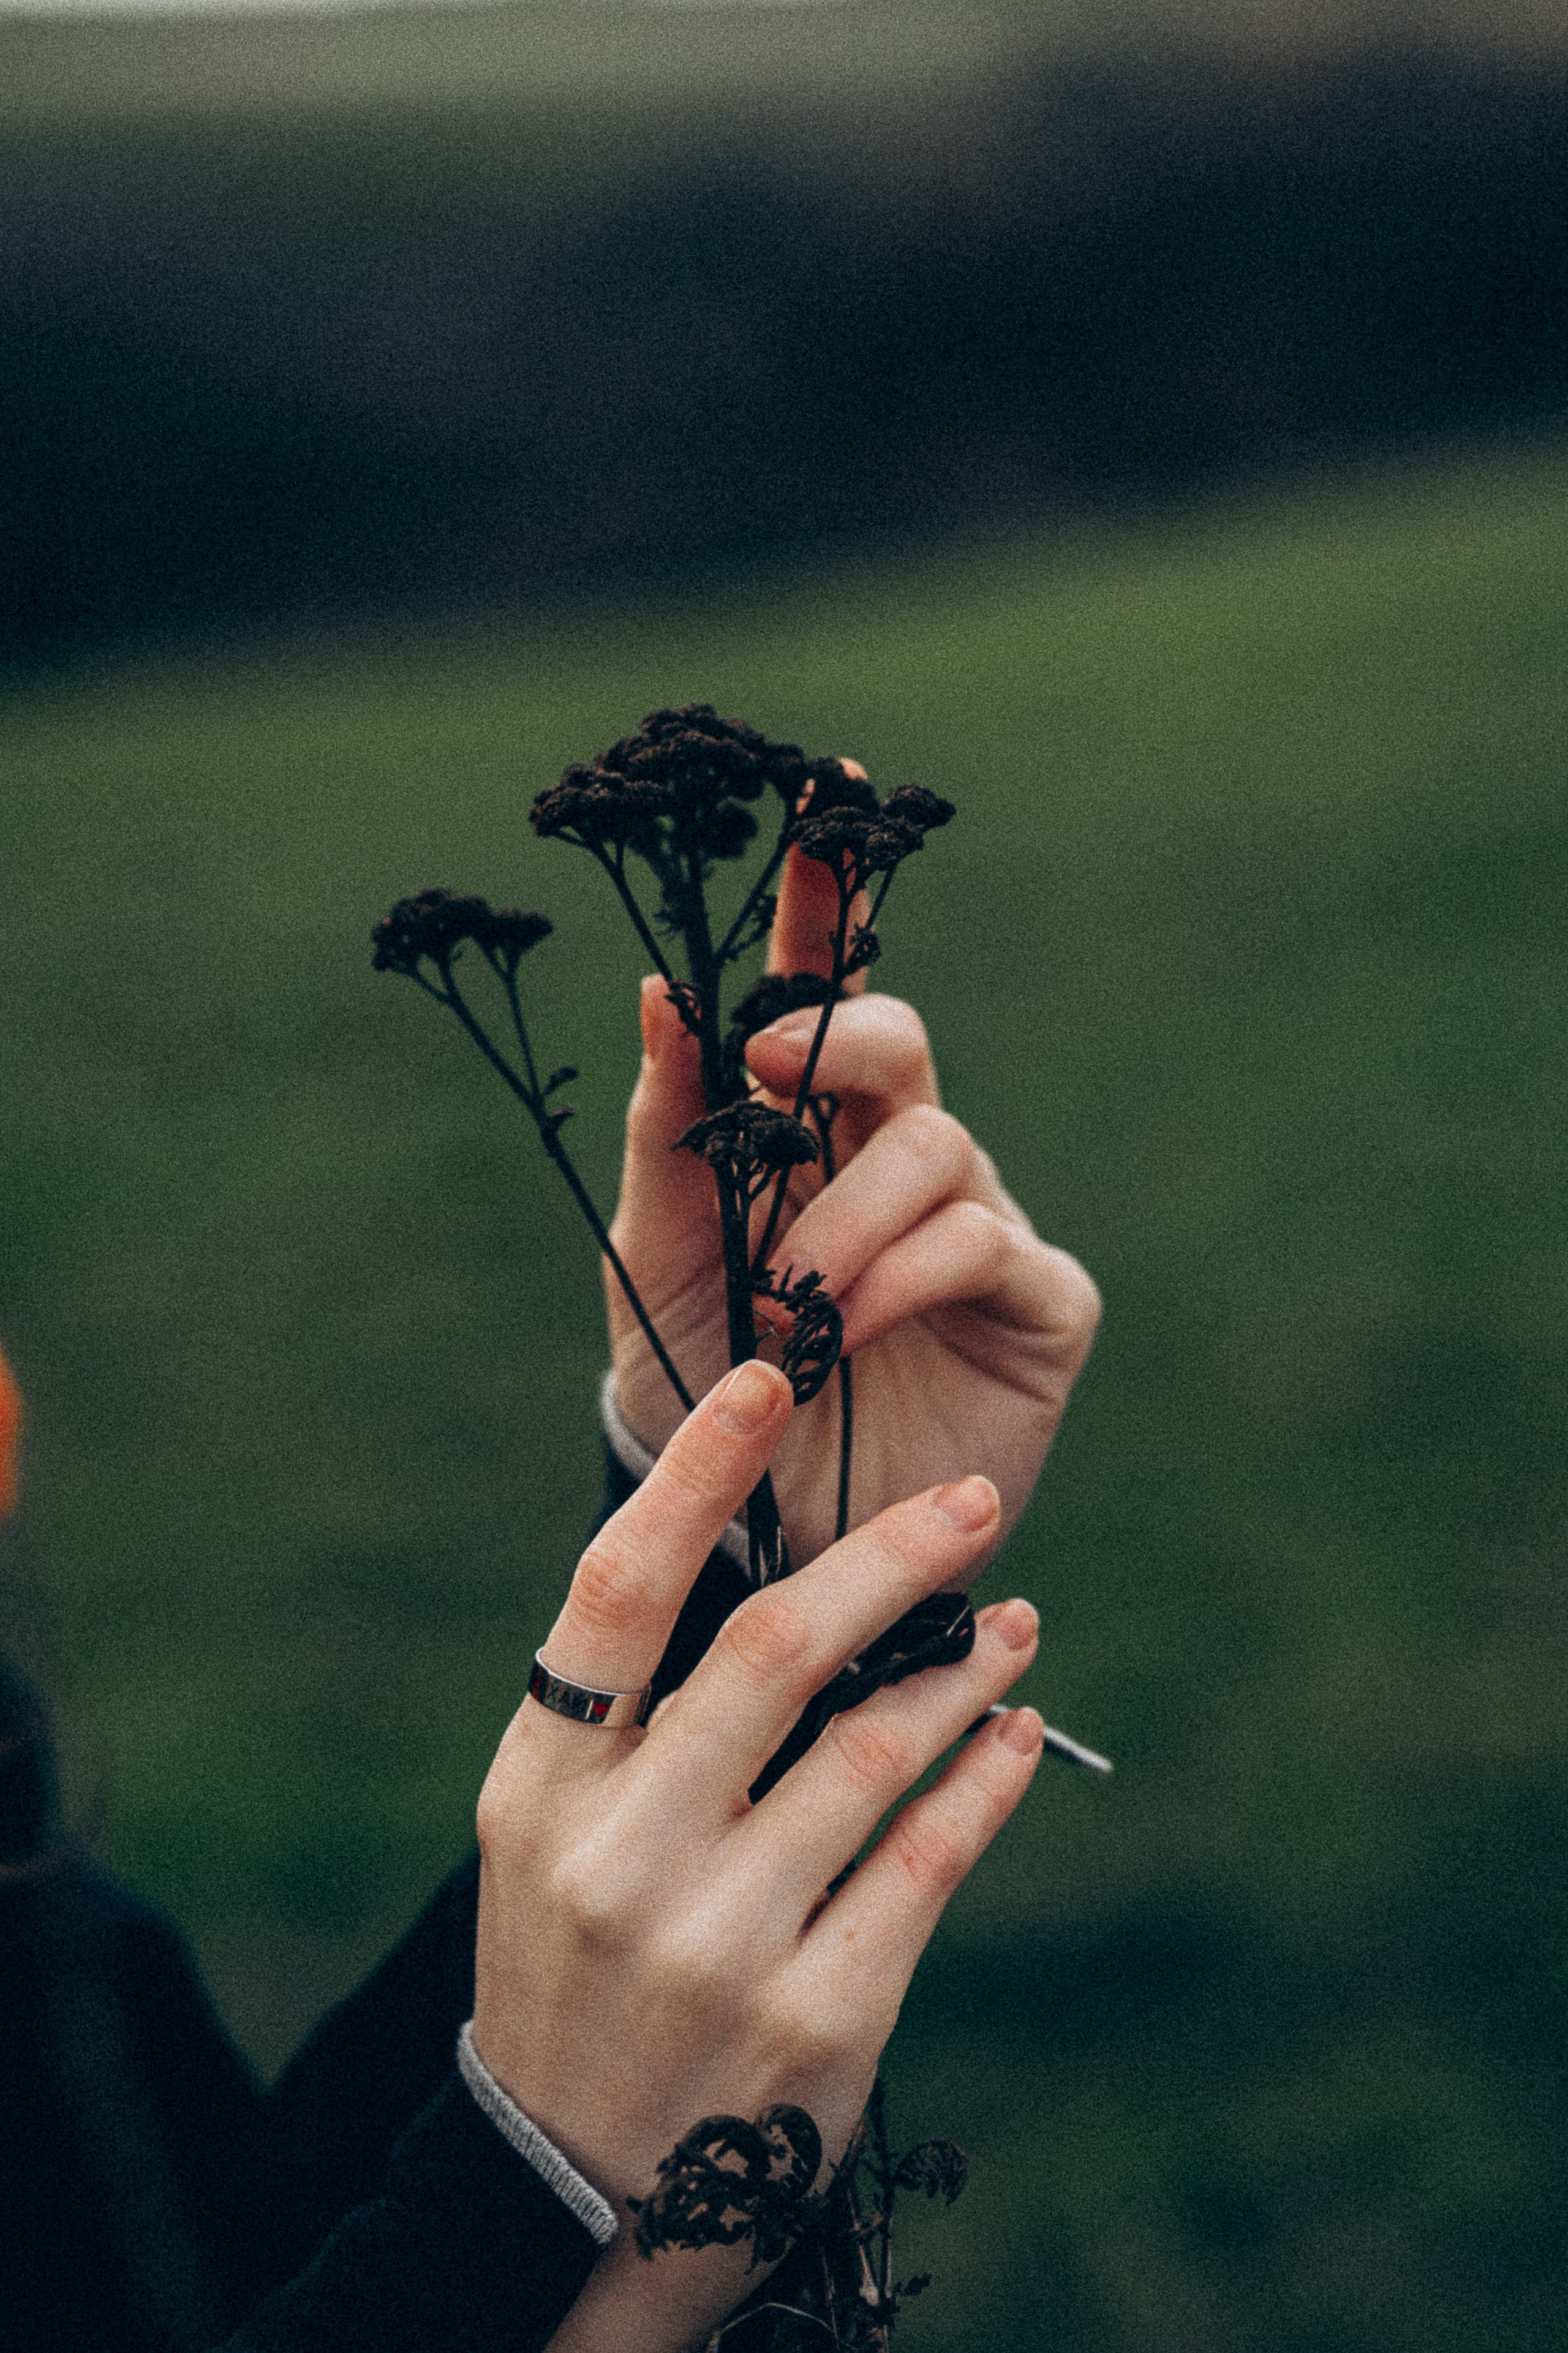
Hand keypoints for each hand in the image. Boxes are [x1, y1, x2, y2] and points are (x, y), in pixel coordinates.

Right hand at [473, 1360, 1045, 2352]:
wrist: (574, 2188)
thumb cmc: (574, 1967)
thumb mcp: (550, 1835)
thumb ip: (629, 1716)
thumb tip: (776, 1571)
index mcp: (541, 1788)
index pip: (615, 1594)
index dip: (692, 1475)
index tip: (769, 1380)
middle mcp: (623, 1858)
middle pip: (770, 1652)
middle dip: (889, 1556)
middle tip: (975, 1498)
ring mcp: (721, 1945)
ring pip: (874, 1751)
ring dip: (963, 1669)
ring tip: (1012, 1625)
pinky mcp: (820, 2020)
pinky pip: (930, 1862)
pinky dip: (985, 1777)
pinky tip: (1015, 1733)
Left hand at [606, 801, 1100, 1567]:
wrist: (753, 1531)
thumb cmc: (702, 1382)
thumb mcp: (658, 1255)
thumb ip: (671, 1128)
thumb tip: (663, 988)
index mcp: (810, 1134)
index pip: (825, 994)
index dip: (831, 896)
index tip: (826, 789)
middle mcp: (901, 1164)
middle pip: (900, 1045)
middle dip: (846, 1041)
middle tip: (773, 1073)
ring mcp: (978, 1228)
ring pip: (940, 1149)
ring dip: (851, 1213)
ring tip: (789, 1299)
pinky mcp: (1037, 1306)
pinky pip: (988, 1244)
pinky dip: (910, 1274)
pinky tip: (851, 1330)